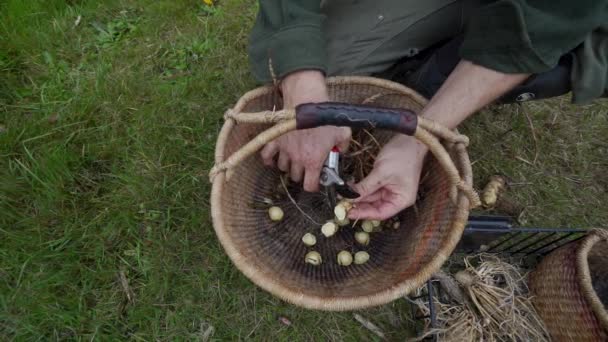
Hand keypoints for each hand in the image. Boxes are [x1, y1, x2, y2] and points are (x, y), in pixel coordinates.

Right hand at [260, 70, 350, 191]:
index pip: (309, 185)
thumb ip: (343, 146)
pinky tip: (273, 160)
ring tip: (295, 160)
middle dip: (302, 174)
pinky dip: (269, 160)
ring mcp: (284, 150)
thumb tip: (341, 151)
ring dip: (289, 166)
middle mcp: (296, 159)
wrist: (306, 100)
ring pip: (283, 168)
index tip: (317, 181)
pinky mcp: (275, 140)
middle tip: (308, 166)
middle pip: (296, 177)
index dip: (313, 186)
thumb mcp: (343, 132)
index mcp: (313, 161)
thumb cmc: (325, 117)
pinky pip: (266, 155)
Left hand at [348, 135, 427, 219]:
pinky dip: (361, 189)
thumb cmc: (402, 156)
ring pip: (371, 198)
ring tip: (343, 197)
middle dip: (359, 206)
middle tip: (342, 205)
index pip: (381, 213)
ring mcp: (390, 189)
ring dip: (358, 197)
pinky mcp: (384, 181)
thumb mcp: (381, 173)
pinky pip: (371, 188)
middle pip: (375, 207)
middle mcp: (396, 197)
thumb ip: (365, 187)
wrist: (409, 139)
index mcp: (401, 200)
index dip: (364, 214)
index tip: (349, 213)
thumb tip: (350, 197)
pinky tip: (350, 188)